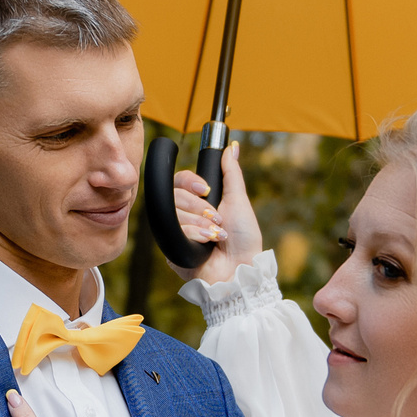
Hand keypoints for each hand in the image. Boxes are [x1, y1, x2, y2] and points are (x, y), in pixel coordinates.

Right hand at [167, 140, 261, 282]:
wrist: (241, 269)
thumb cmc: (244, 238)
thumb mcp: (238, 200)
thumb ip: (232, 173)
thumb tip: (232, 147)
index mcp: (198, 203)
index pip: (180, 181)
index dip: (189, 181)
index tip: (206, 189)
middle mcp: (185, 216)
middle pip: (174, 194)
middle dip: (199, 206)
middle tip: (217, 217)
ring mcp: (177, 232)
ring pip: (173, 212)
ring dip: (199, 221)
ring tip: (216, 234)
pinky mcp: (172, 249)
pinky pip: (173, 231)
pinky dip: (194, 234)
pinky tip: (207, 243)